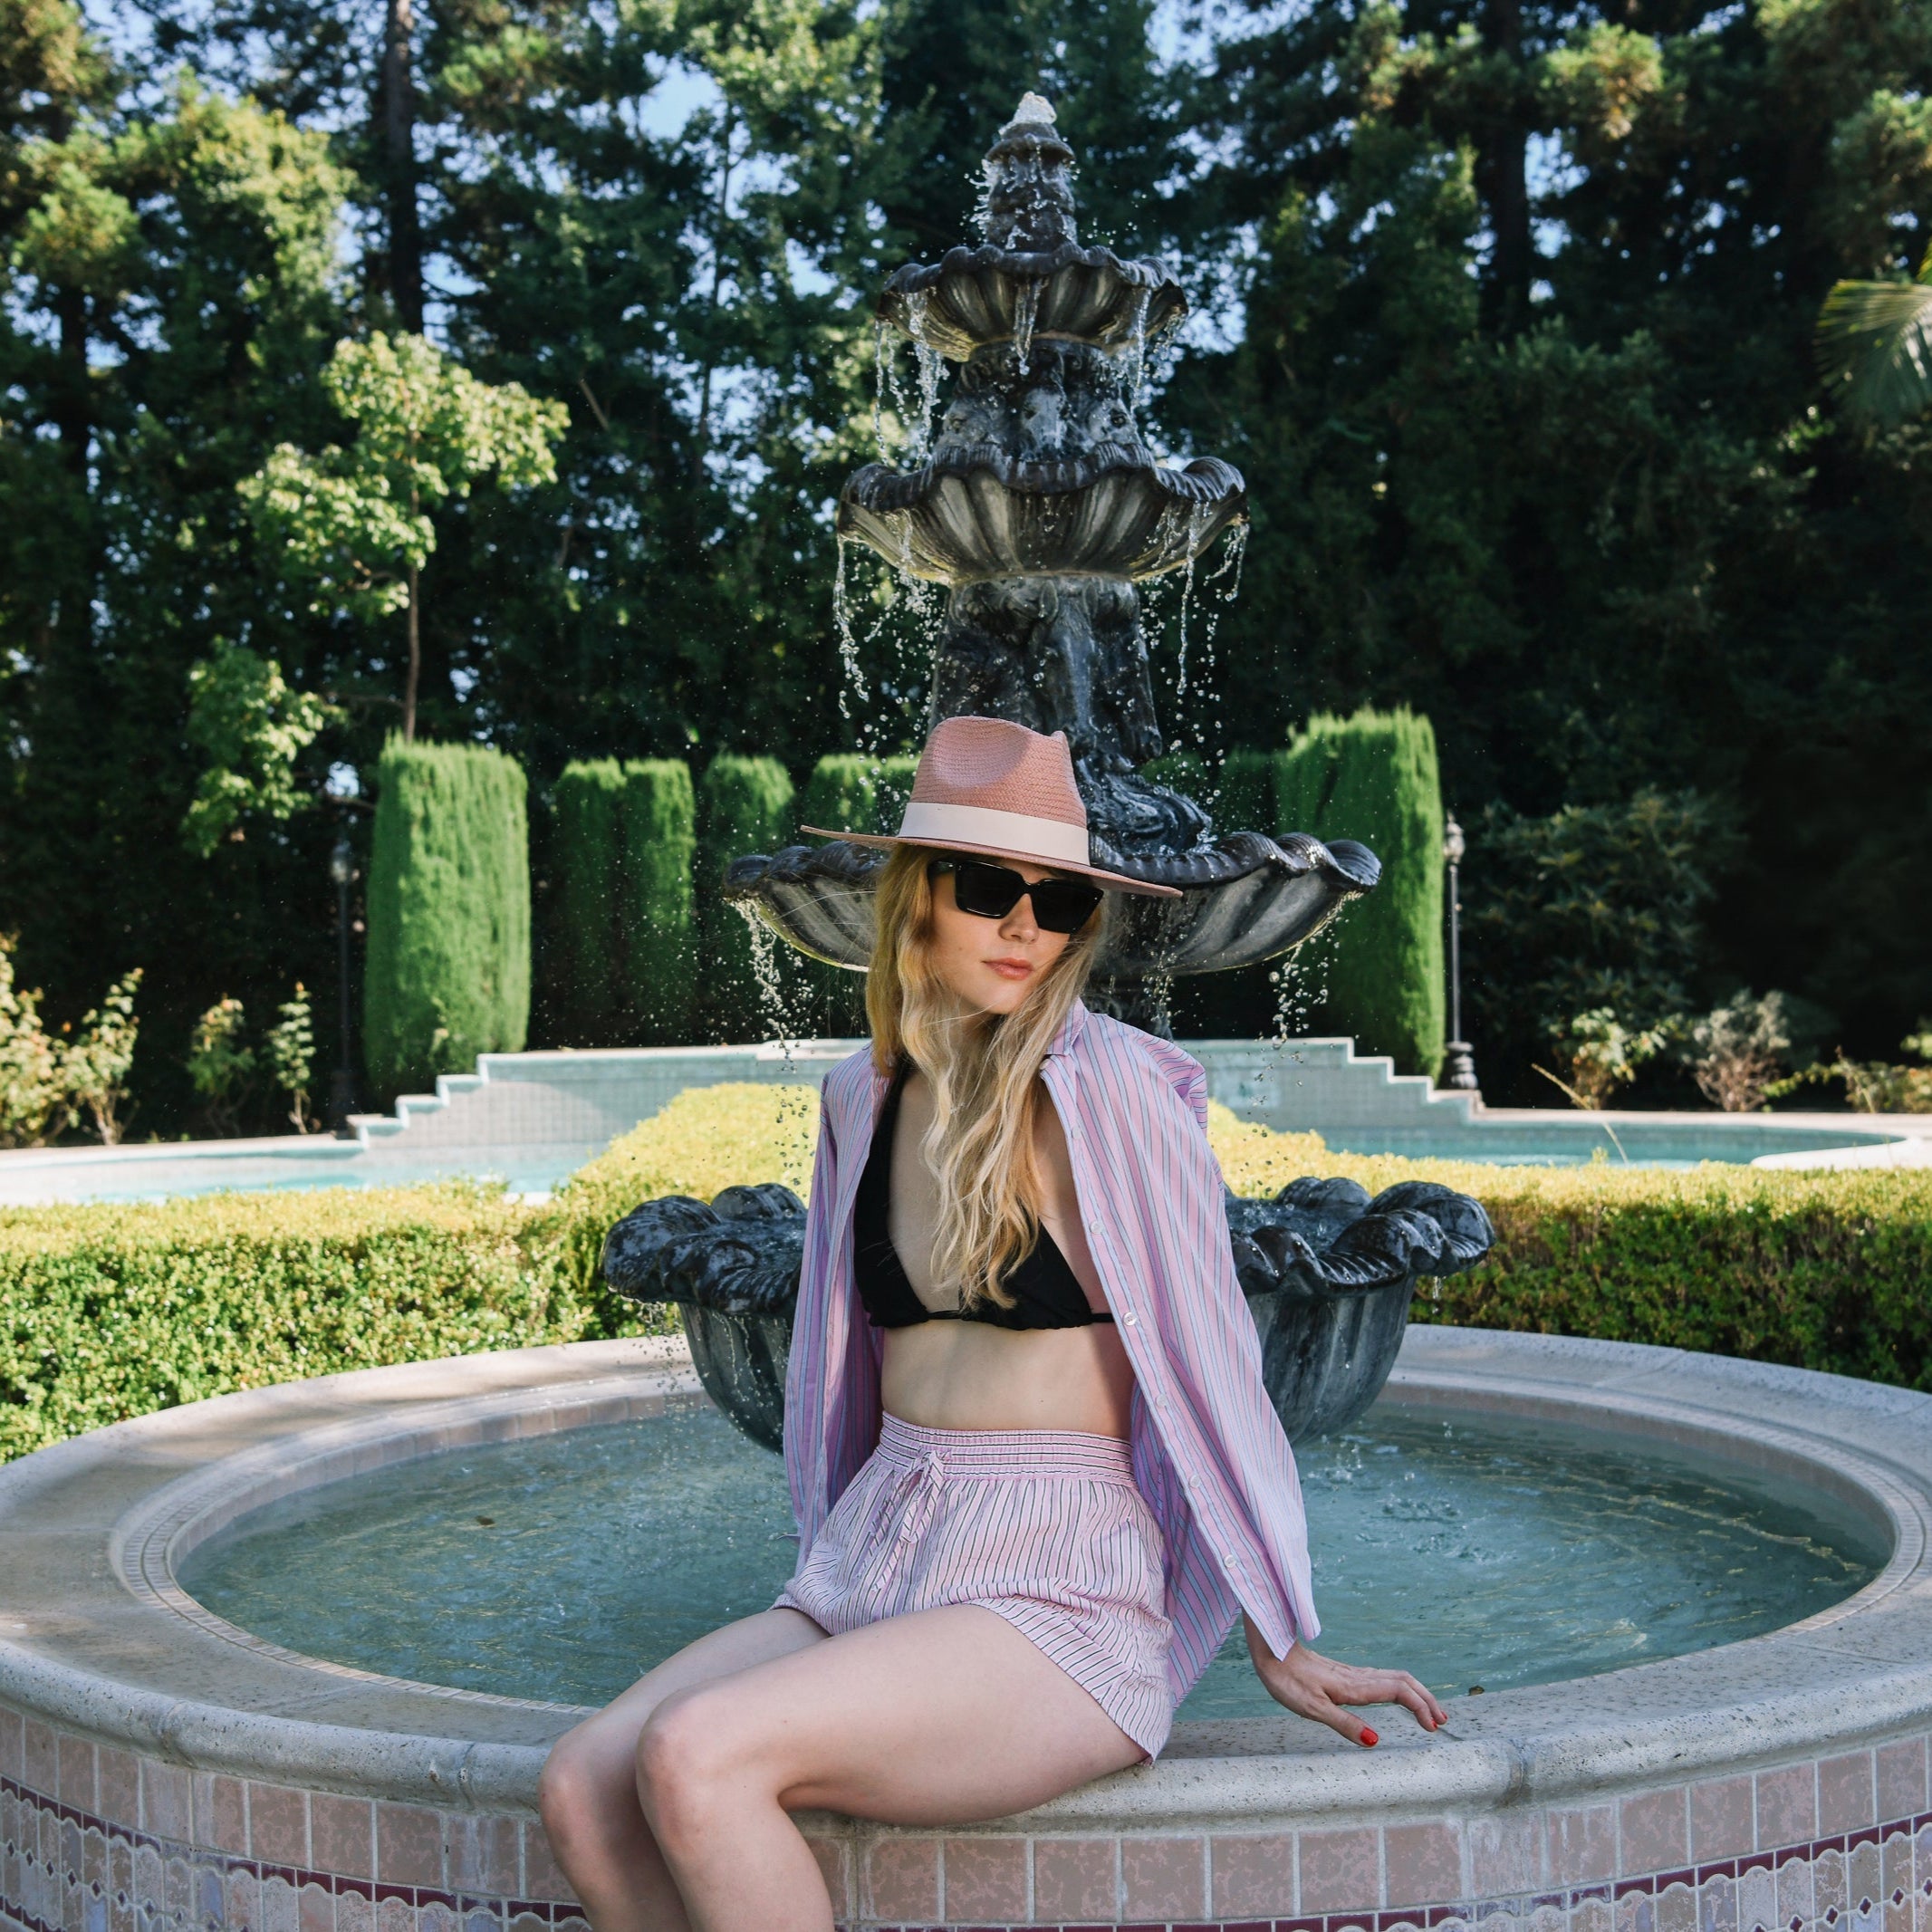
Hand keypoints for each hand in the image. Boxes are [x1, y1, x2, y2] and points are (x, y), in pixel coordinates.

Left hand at [1243, 1616, 1447, 1746]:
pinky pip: (1383, 1678)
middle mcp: (1359, 1678)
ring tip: (1430, 1713)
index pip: (1400, 1691)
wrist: (1271, 1651)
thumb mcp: (1313, 1709)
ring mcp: (1353, 1675)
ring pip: (1395, 1677)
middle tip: (1442, 1721)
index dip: (1421, 1707)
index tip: (1433, 1728)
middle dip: (1427, 1699)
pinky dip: (1401, 1689)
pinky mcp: (1345, 1675)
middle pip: (1404, 1681)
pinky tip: (1399, 1699)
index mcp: (1355, 1686)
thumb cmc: (1287, 1681)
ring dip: (1416, 1693)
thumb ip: (1344, 1724)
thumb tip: (1374, 1742)